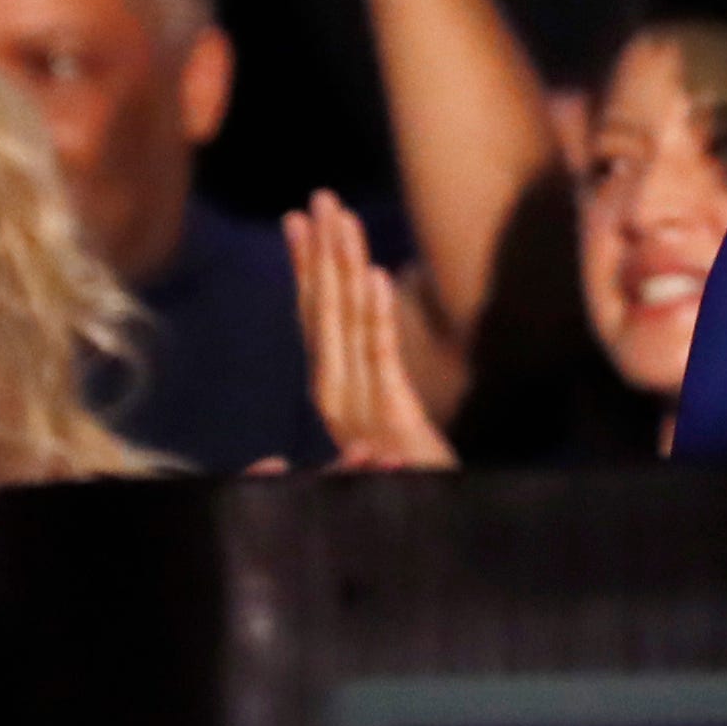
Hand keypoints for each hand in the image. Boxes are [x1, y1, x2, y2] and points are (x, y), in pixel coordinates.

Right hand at [284, 189, 455, 470]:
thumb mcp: (384, 426)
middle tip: (318, 197)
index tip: (299, 219)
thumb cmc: (405, 480)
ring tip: (341, 217)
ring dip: (343, 266)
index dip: (307, 268)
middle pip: (324, 312)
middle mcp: (337, 397)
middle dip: (320, 252)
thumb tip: (365, 327)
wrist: (428, 528)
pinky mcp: (393, 419)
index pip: (315, 318)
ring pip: (347, 324)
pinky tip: (372, 274)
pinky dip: (375, 313)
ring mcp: (361, 407)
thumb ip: (367, 385)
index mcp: (334, 392)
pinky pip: (380, 357)